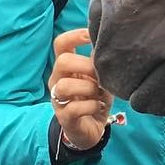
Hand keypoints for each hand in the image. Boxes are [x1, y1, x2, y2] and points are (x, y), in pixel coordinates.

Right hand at [48, 28, 113, 150]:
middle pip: (62, 61)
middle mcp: (57, 80)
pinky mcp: (64, 118)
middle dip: (86, 65)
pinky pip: (74, 108)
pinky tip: (99, 107)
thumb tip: (107, 46)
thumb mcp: (101, 77)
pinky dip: (91, 106)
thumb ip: (100, 63)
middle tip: (101, 75)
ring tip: (99, 93)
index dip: (76, 35)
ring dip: (88, 87)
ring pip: (64, 86)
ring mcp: (58, 99)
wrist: (91, 128)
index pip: (61, 43)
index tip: (94, 36)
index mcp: (66, 67)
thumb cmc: (96, 97)